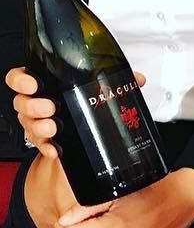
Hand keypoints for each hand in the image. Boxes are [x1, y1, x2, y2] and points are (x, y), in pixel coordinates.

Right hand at [7, 66, 147, 160]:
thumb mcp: (97, 92)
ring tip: (53, 128)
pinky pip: (39, 145)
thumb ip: (115, 82)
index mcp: (47, 85)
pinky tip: (55, 149)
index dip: (21, 79)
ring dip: (39, 126)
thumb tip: (138, 79)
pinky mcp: (44, 142)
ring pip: (28, 123)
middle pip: (22, 102)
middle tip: (51, 107)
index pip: (22, 78)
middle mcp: (38, 103)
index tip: (33, 84)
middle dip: (33, 105)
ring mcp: (38, 123)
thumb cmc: (85, 107)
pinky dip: (47, 147)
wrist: (83, 139)